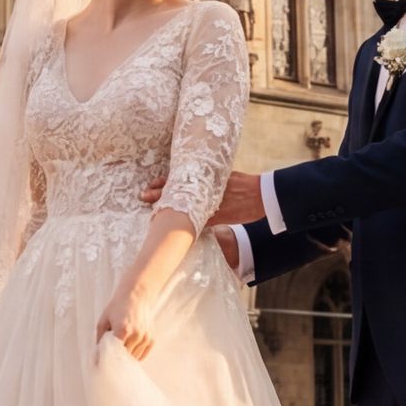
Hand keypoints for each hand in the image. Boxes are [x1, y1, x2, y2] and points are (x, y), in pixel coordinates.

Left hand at [97, 277, 154, 359]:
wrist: (136, 296)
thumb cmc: (117, 307)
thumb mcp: (103, 320)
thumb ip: (99, 338)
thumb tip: (96, 356)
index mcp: (122, 331)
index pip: (114, 354)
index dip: (108, 357)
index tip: (104, 358)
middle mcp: (136, 335)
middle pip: (124, 357)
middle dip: (117, 356)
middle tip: (113, 351)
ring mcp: (145, 338)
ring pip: (134, 358)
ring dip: (127, 355)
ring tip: (122, 345)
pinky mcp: (152, 339)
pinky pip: (142, 355)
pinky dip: (136, 355)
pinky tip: (130, 347)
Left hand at [140, 170, 266, 228]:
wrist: (262, 194)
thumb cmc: (246, 184)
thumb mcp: (226, 176)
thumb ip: (212, 179)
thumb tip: (201, 178)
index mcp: (207, 178)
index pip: (182, 177)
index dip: (165, 181)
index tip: (152, 183)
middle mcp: (206, 189)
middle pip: (178, 190)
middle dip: (160, 194)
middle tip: (144, 195)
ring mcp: (210, 203)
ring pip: (185, 206)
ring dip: (168, 209)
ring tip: (152, 211)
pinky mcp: (218, 216)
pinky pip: (198, 222)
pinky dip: (186, 225)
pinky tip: (173, 229)